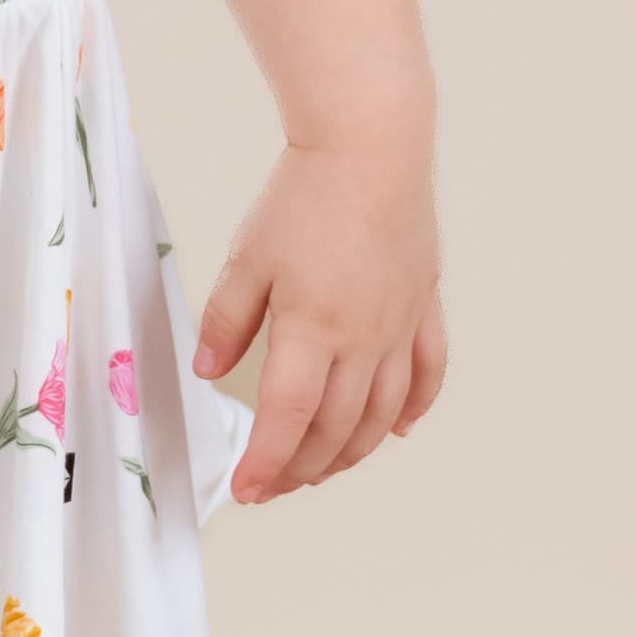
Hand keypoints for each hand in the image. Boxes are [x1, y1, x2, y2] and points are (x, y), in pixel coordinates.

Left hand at [194, 136, 444, 502]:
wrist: (371, 147)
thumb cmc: (305, 195)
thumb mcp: (247, 257)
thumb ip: (226, 321)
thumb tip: (208, 372)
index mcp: (313, 329)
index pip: (288, 418)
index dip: (266, 462)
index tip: (247, 489)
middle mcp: (364, 339)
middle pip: (336, 429)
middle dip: (302, 467)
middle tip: (274, 485)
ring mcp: (400, 327)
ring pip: (382, 415)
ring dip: (351, 453)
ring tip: (321, 469)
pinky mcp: (424, 306)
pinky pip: (427, 374)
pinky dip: (412, 410)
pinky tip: (395, 430)